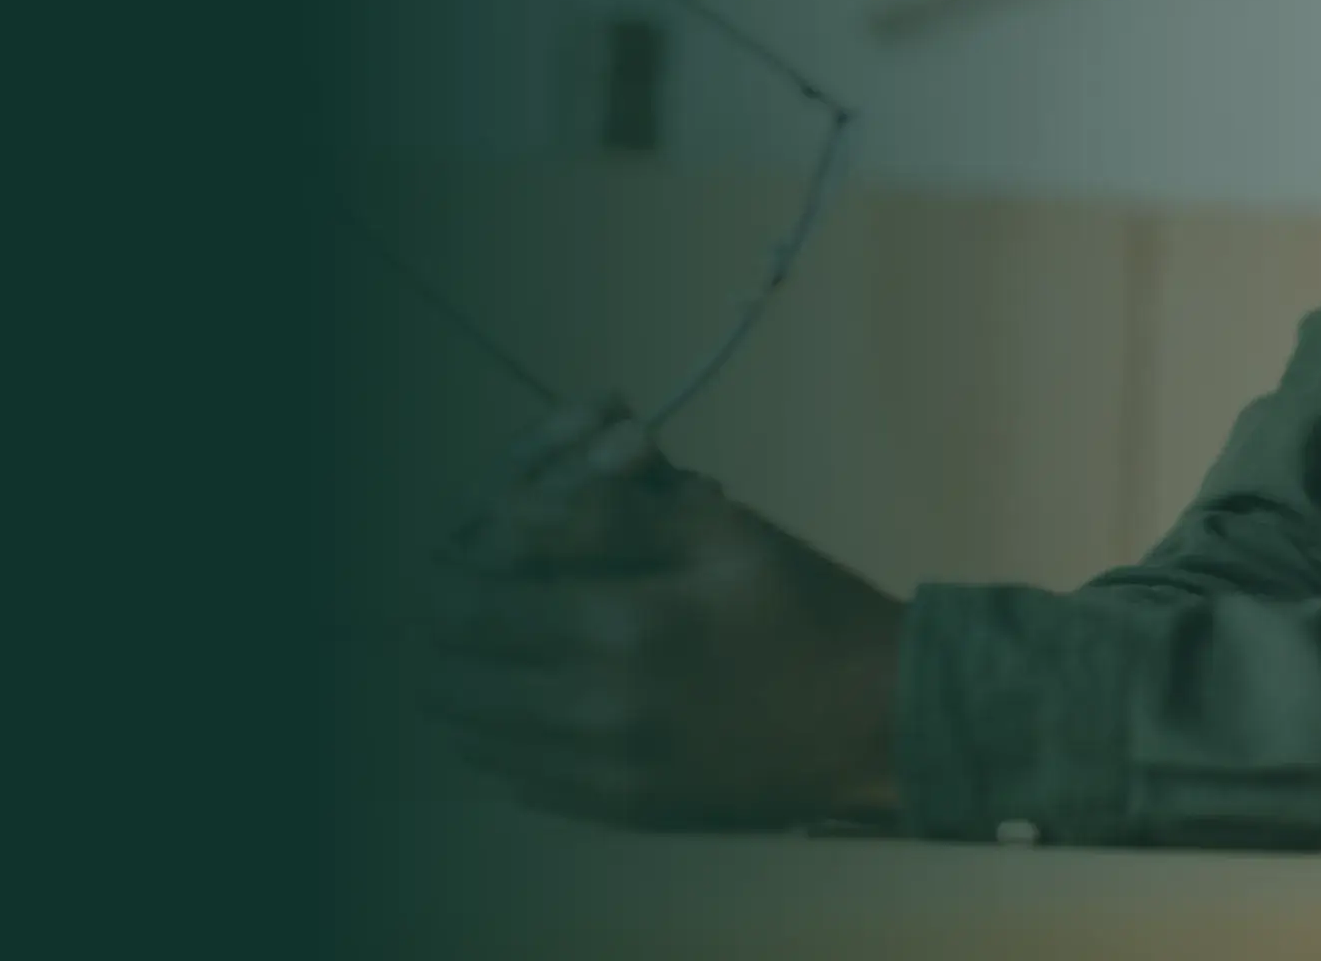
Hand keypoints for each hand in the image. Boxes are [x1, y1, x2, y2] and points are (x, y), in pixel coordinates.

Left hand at [423, 400, 905, 827]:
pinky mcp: (621, 811)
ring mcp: (603, 773)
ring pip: (471, 734)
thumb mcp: (714, 526)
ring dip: (467, 684)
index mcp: (617, 626)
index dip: (445, 567)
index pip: (464, 602)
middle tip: (471, 591)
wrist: (876, 720)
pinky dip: (505, 737)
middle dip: (444, 627)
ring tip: (496, 643)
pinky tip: (535, 698)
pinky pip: (517, 780)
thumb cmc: (798, 604)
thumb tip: (502, 509)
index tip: (462, 546)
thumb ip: (602, 512)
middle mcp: (593, 712)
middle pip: (447, 676)